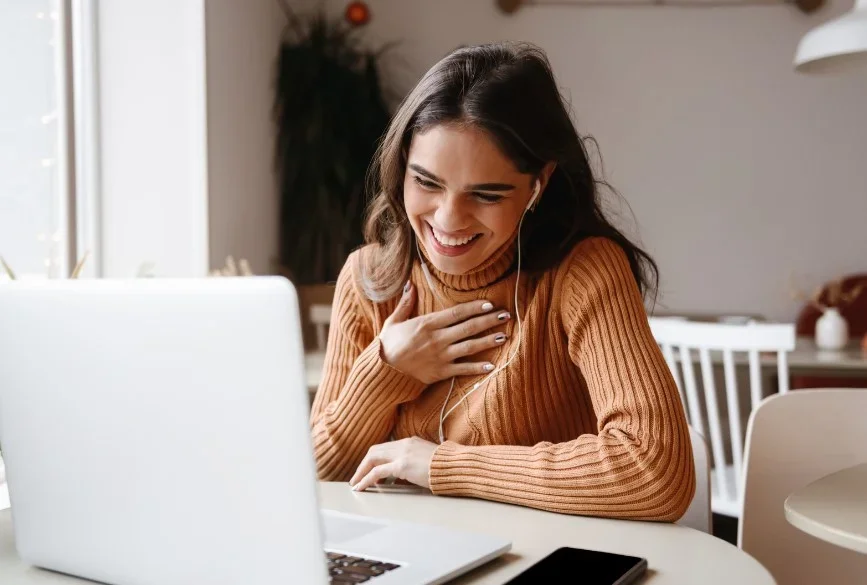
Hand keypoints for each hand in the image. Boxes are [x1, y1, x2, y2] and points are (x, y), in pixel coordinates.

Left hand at [349, 437, 438, 491]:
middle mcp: (404, 444)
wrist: (456, 466)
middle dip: (363, 464)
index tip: (369, 470)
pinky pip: (377, 472)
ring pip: (372, 459)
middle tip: (357, 477)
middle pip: (375, 451)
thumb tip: (405, 474)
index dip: (374, 459)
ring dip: (361, 471)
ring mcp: (402, 454)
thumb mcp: (428, 460)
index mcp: (410, 442)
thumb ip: (414, 463)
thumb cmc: (446, 467)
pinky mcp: (402, 466)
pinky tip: (361, 487)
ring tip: (356, 484)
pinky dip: (365, 479)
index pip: (385, 447)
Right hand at [379, 282, 509, 384]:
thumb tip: (410, 284)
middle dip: (489, 320)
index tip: (489, 304)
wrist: (382, 371)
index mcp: (427, 323)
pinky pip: (463, 370)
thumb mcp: (394, 321)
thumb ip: (405, 303)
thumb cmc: (388, 344)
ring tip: (504, 335)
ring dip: (488, 341)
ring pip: (470, 347)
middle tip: (506, 315)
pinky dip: (477, 368)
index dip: (475, 307)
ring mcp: (440, 356)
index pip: (456, 313)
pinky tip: (492, 365)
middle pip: (468, 327)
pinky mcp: (440, 372)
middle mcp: (437, 338)